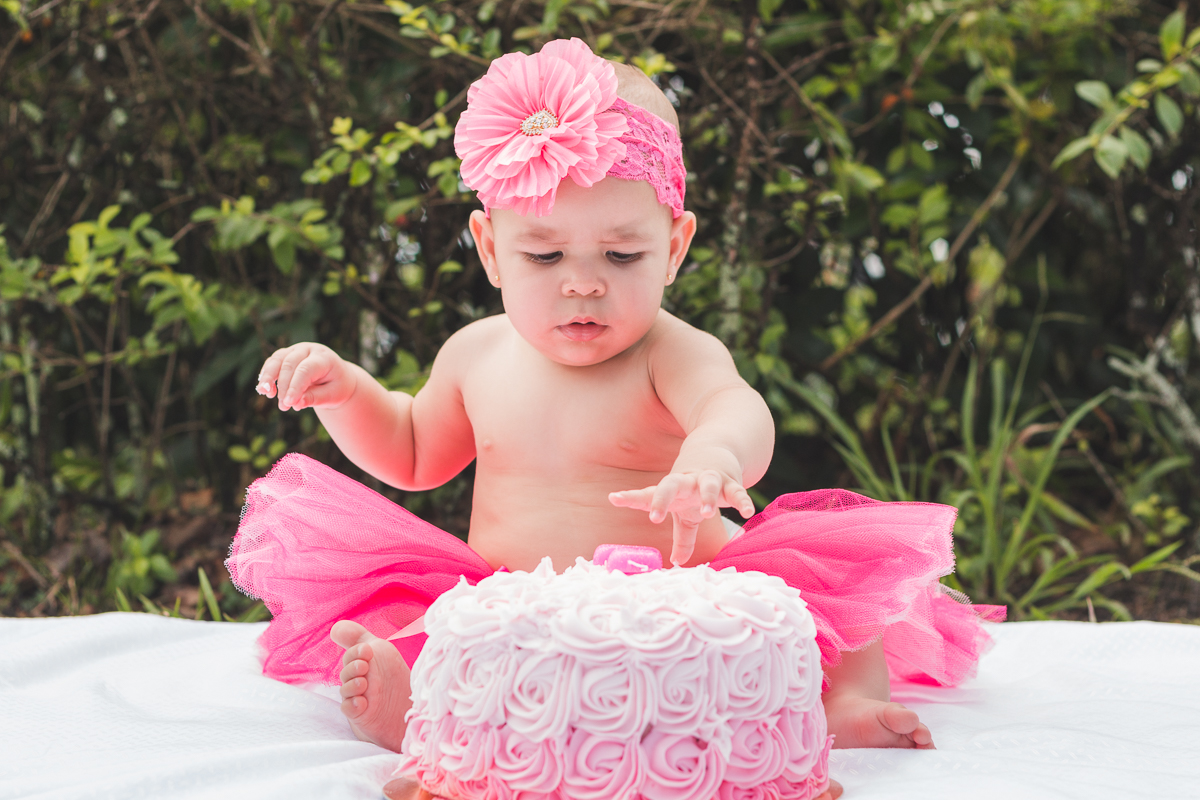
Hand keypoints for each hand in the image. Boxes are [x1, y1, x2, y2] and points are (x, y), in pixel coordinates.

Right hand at [256, 343, 357, 411]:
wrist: (338, 377)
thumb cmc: (336, 387)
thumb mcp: (332, 395)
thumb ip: (314, 398)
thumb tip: (295, 404)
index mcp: (324, 358)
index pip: (306, 370)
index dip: (295, 386)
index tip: (289, 403)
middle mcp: (309, 350)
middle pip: (289, 363)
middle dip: (283, 385)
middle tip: (283, 406)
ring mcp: (296, 350)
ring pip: (277, 359)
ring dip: (268, 377)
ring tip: (266, 394)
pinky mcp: (286, 354)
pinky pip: (273, 362)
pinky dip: (267, 375)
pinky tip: (266, 390)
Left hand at [608, 470, 753, 566]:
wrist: (716, 452)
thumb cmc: (694, 489)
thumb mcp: (686, 513)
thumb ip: (682, 537)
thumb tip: (677, 562)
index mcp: (672, 489)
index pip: (649, 493)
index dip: (632, 497)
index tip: (614, 498)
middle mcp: (687, 482)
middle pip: (671, 484)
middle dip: (662, 498)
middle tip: (655, 516)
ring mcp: (709, 479)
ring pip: (708, 484)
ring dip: (708, 496)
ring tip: (708, 513)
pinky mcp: (731, 481)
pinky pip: (737, 491)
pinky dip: (742, 501)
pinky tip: (747, 512)